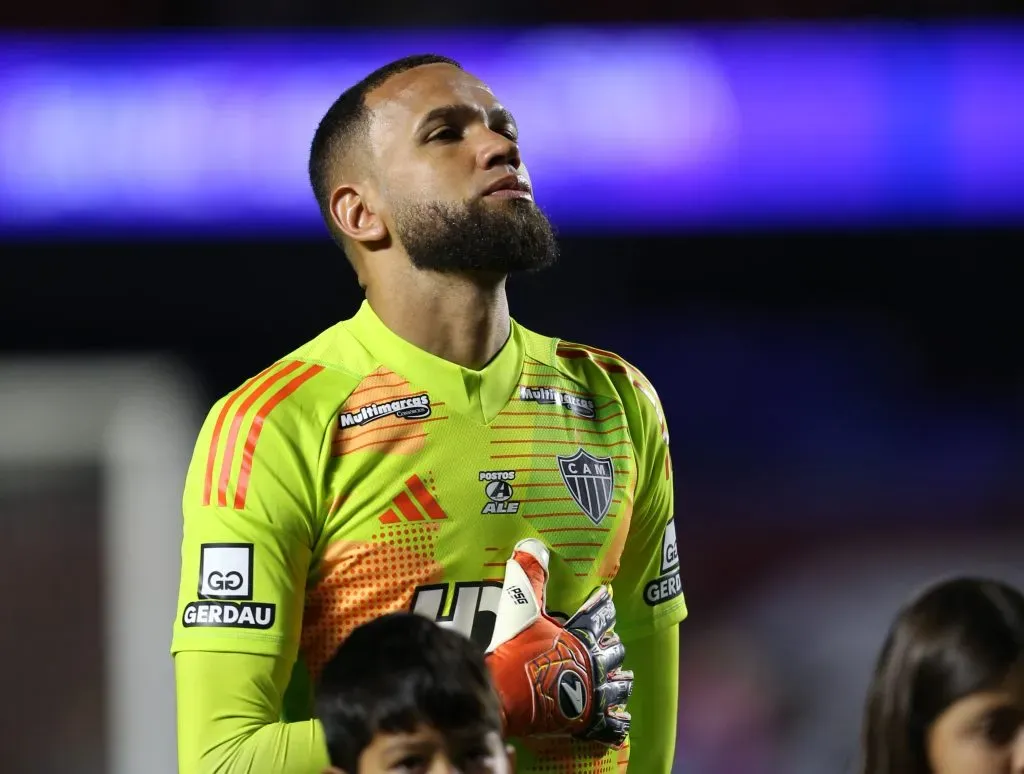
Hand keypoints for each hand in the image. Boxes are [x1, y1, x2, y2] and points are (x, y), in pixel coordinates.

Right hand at [484, 539, 633, 747]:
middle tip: (611, 644)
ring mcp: (592, 693)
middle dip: (613, 647)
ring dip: (620, 681)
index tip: (606, 599)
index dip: (603, 605)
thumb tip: (531, 544)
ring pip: (619, 686)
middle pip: (614, 652)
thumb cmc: (514, 651)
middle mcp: (592, 663)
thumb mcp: (520, 608)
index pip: (600, 614)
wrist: (504, 695)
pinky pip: (611, 724)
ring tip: (623, 679)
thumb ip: (528, 576)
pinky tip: (621, 720)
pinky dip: (617, 722)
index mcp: (581, 636)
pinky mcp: (586, 720)